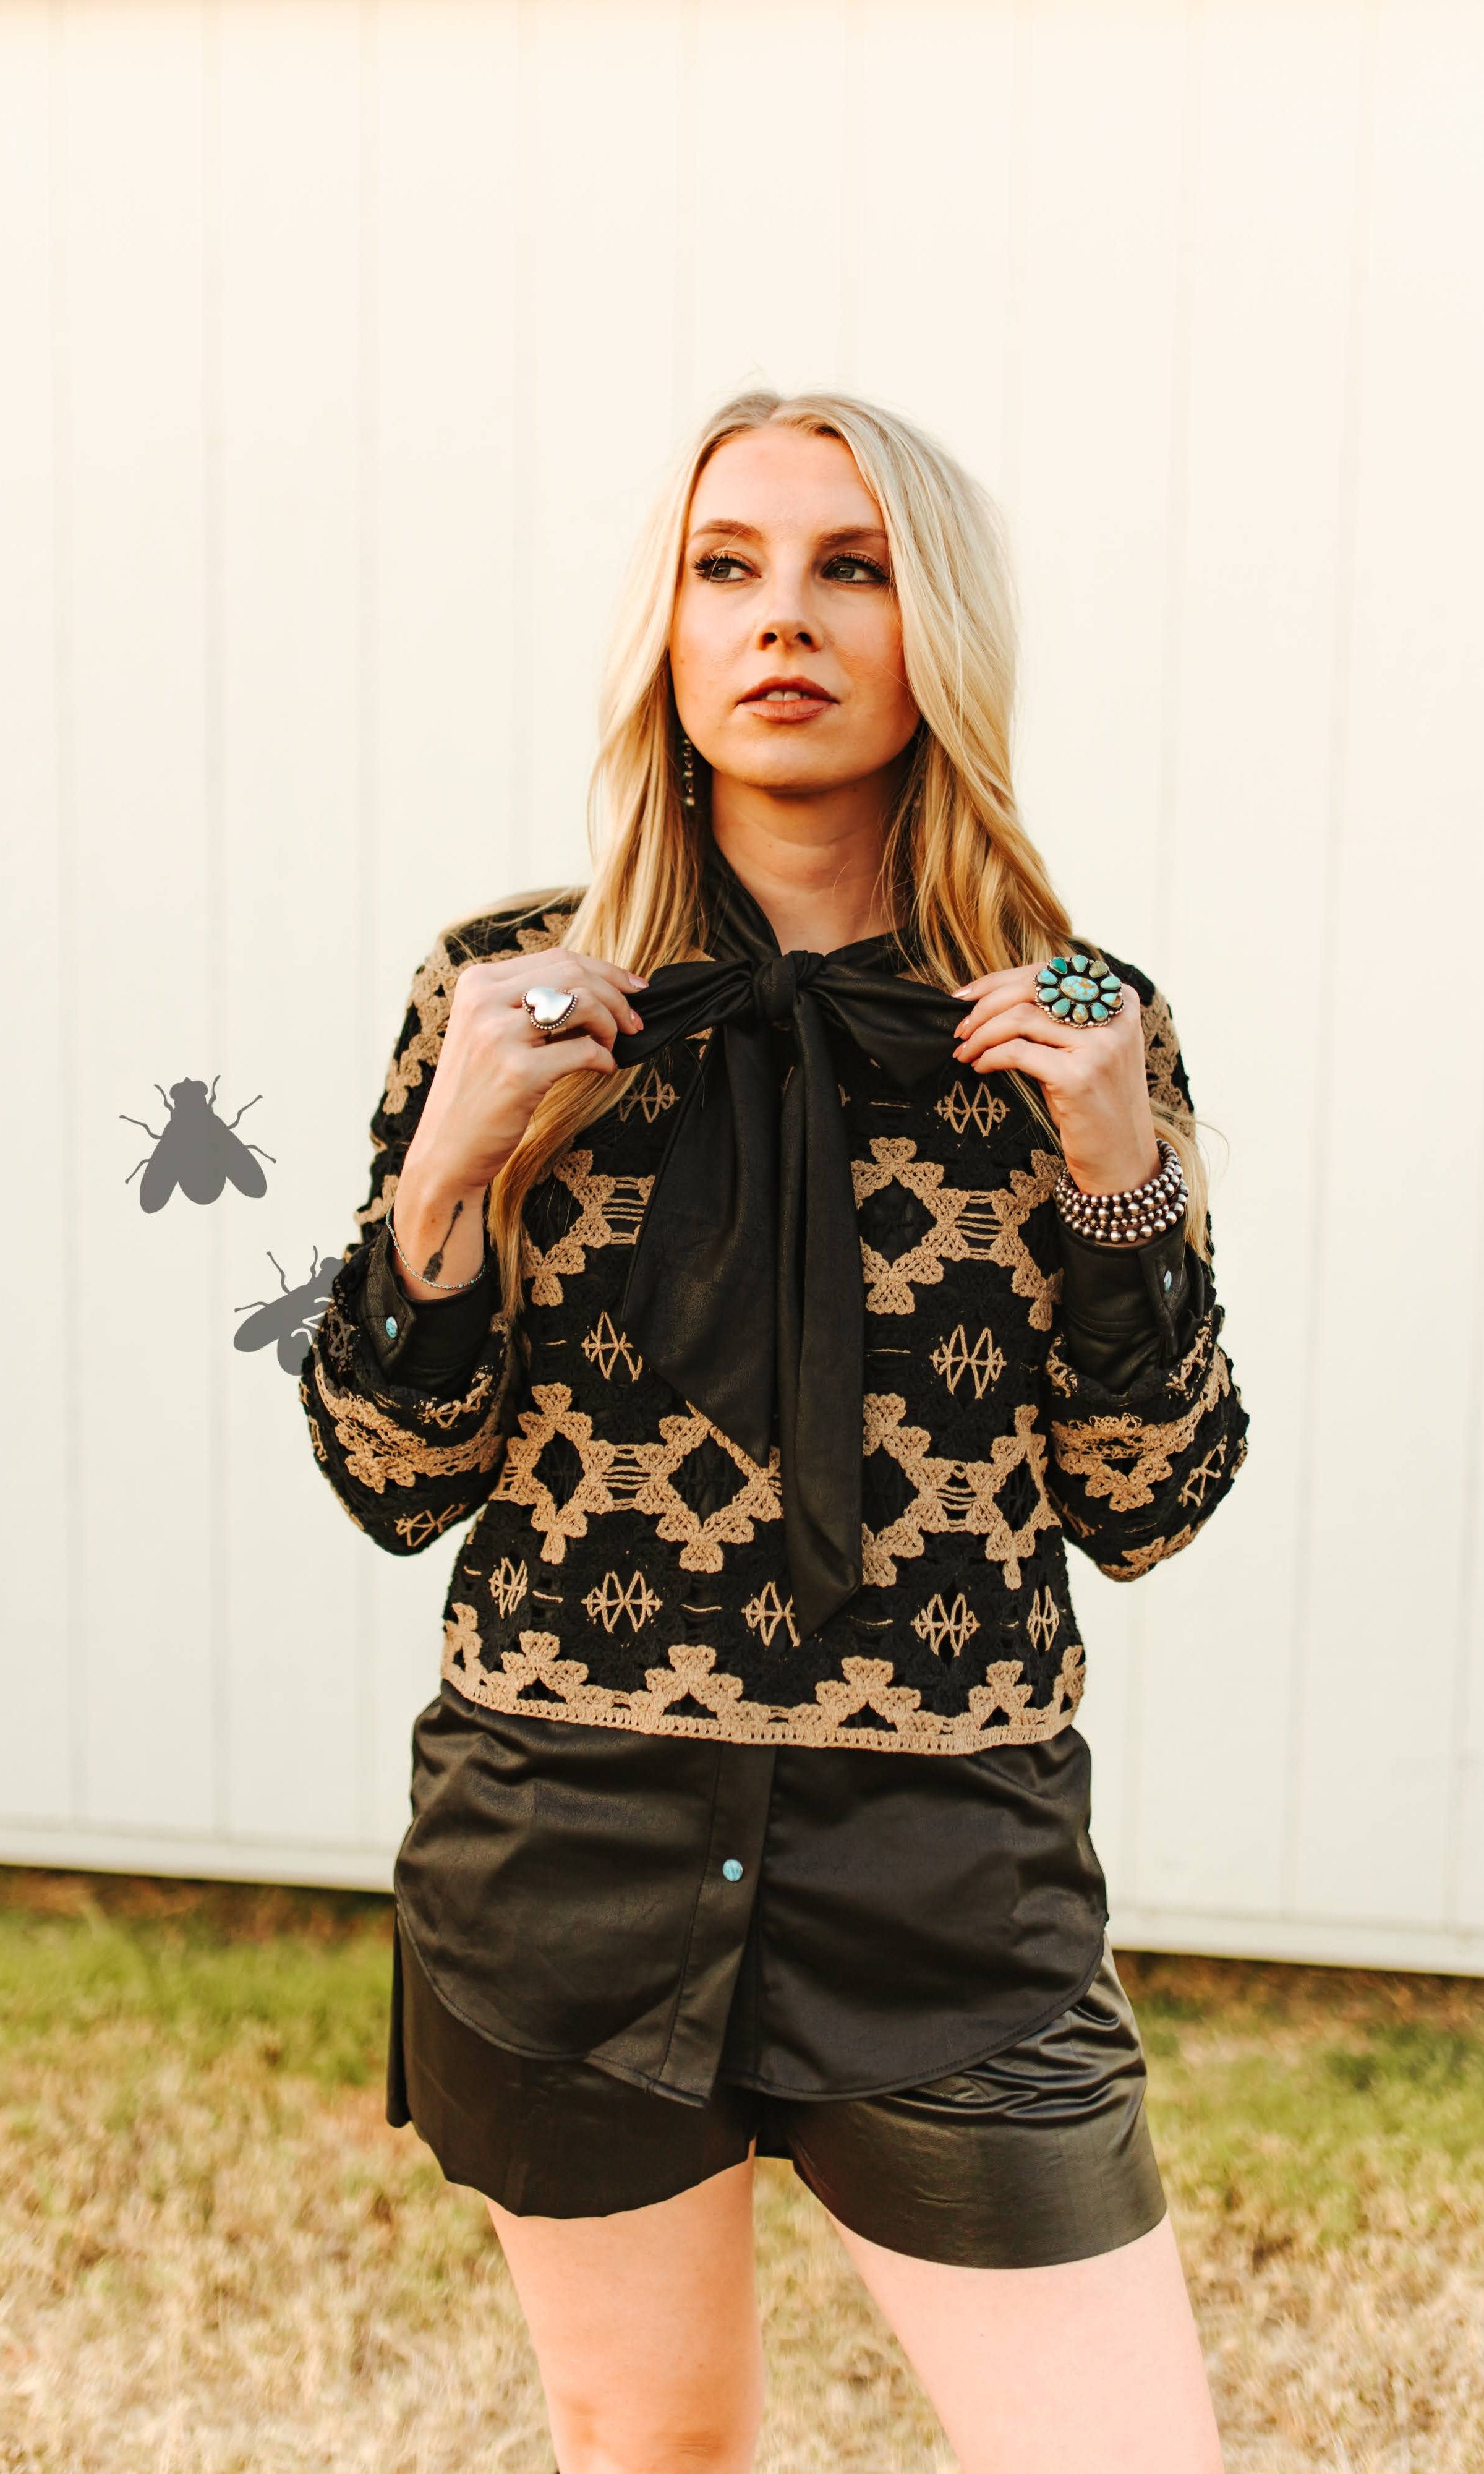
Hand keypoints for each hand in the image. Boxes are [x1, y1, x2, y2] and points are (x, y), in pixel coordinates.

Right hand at [390, 948, 646, 1298]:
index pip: (556, 959)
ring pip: (581, 1003)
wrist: (446, 1150)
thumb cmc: (477, 1093)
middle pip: (572, 974)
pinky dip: (604, 1058)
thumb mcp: (489, 1033)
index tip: (632, 988)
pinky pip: (583, 1050)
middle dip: (616, 995)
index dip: (604, 970)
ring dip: (612, 1023)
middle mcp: (483, 1001)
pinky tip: (603, 1068)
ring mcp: (498, 1035)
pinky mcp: (518, 1072)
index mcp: (477, 983)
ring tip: (614, 1044)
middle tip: (634, 1021)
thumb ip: (528, 1005)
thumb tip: (596, 988)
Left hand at [950, 965, 1158, 1194]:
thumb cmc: (1095, 1103)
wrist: (1121, 1158)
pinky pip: (1016, 1052)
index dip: (1000, 980)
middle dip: (984, 1003)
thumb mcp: (1085, 1050)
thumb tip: (992, 1000)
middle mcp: (1113, 1017)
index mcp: (1119, 999)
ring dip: (981, 1033)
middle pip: (1032, 987)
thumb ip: (1055, 1020)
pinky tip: (980, 1066)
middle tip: (960, 1027)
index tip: (966, 995)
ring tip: (965, 1050)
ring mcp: (1099, 1046)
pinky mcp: (1078, 1076)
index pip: (1049, 971)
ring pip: (1019, 1018)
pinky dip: (989, 1056)